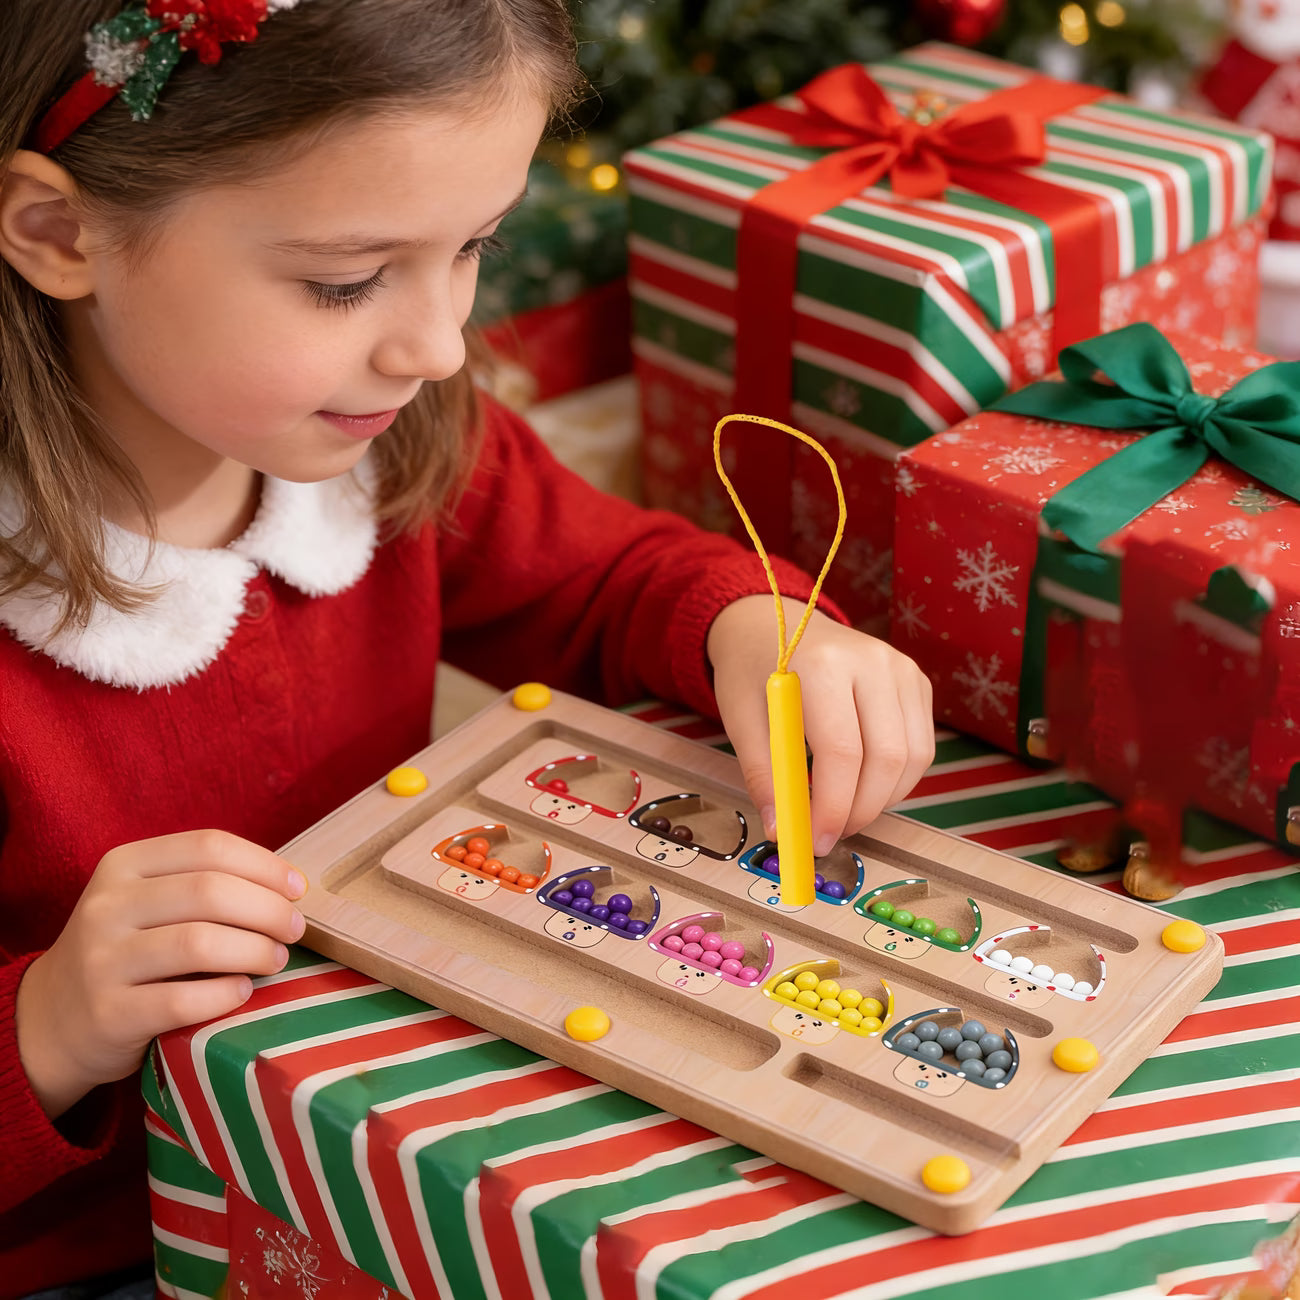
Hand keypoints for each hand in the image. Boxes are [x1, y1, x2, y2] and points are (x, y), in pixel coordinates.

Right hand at [16, 830, 305, 1118]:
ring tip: (275, 959)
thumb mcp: (148, 901)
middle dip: (268, 909)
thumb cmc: (128, 950)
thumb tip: (290, 886)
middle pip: (210, 892)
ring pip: (199, 943)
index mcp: (124, 864)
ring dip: (254, 950)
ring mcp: (102, 960)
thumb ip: (203, 883)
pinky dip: (225, 995)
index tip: (298, 888)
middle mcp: (107, 906)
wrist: (53, 1018)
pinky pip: (182, 1000)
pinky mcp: (108, 1014)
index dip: (265, 865)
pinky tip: (243, 993)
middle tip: (294, 929)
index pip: (209, 846)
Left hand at [708, 596, 933, 854]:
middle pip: (886, 757)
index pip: (842, 751)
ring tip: (843, 811)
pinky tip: (862, 785)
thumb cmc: (753, 671)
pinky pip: (919, 745)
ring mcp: (902, 668)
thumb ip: (764, 775)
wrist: (773, 624)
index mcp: (823, 665)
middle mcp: (873, 661)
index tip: (815, 841)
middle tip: (831, 834)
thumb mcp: (741, 719)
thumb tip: (782, 831)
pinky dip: (895, 779)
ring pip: (912, 757)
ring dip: (882, 799)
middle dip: (861, 810)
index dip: (832, 806)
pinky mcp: (916, 681)